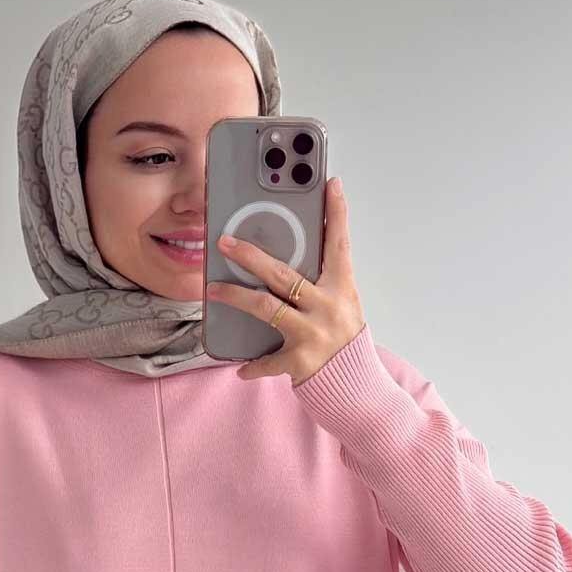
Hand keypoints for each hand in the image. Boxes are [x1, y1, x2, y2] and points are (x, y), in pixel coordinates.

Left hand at [204, 175, 366, 384]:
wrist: (358, 388)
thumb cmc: (344, 341)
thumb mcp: (341, 305)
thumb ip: (320, 283)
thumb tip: (286, 260)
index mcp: (341, 288)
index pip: (339, 244)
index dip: (337, 213)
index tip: (331, 183)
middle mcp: (327, 307)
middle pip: (283, 274)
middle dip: (250, 256)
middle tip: (225, 242)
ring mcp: (313, 334)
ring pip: (266, 308)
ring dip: (235, 297)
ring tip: (213, 290)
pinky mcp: (300, 361)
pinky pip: (267, 360)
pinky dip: (253, 366)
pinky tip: (240, 368)